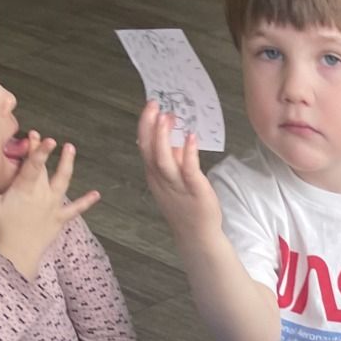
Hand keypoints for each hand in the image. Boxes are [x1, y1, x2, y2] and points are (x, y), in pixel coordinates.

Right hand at [0, 133, 98, 280]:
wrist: (18, 252)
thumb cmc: (2, 228)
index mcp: (24, 189)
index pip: (32, 166)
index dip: (39, 151)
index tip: (43, 138)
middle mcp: (41, 195)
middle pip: (44, 169)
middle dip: (43, 152)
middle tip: (42, 137)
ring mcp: (52, 206)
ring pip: (62, 182)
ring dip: (67, 165)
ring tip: (70, 149)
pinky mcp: (60, 218)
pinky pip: (75, 209)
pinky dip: (86, 202)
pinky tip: (97, 194)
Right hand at [136, 100, 222, 245]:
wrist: (196, 235)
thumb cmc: (185, 206)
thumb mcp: (172, 179)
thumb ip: (172, 158)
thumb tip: (173, 135)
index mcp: (155, 174)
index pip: (144, 146)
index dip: (146, 125)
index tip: (151, 106)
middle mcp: (161, 179)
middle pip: (149, 149)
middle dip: (149, 125)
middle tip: (154, 104)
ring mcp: (176, 185)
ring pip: (163, 160)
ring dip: (163, 137)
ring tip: (167, 117)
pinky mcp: (194, 190)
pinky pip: (189, 170)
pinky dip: (188, 153)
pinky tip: (191, 138)